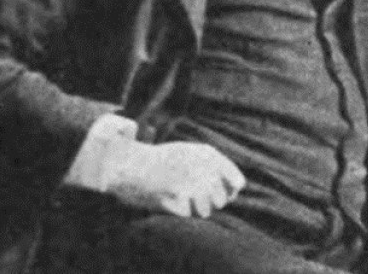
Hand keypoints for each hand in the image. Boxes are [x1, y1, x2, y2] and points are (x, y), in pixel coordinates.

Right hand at [103, 140, 245, 217]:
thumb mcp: (191, 152)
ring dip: (194, 208)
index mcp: (207, 154)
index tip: (222, 194)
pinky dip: (179, 211)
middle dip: (210, 202)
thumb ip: (216, 166)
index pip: (236, 182)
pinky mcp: (175, 199)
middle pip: (221, 201)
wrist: (129, 164)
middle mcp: (202, 166)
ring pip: (205, 211)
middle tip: (192, 194)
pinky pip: (187, 215)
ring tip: (179, 197)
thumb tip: (238, 189)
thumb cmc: (163, 160)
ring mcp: (188, 183)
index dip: (230, 192)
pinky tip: (168, 199)